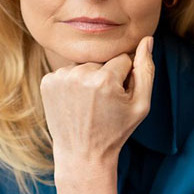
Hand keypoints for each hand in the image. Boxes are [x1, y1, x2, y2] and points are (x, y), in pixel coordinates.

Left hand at [39, 35, 153, 167]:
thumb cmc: (115, 131)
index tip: (118, 98)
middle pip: (102, 61)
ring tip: (88, 104)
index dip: (124, 77)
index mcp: (104, 79)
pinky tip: (74, 102)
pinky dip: (72, 83)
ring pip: (84, 65)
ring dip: (88, 79)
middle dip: (106, 76)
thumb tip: (147, 39)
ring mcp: (60, 77)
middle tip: (102, 103)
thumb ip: (146, 70)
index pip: (123, 58)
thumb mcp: (140, 105)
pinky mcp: (47, 82)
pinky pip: (68, 71)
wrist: (82, 154)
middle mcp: (80, 74)